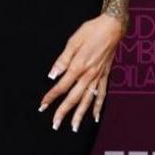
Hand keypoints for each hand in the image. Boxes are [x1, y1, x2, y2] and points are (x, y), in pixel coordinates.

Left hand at [41, 14, 124, 131]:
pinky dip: (98, 107)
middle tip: (55, 124)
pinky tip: (94, 117)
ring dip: (80, 115)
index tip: (42, 105)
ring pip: (88, 100)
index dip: (51, 97)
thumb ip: (62, 60)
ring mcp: (99, 77)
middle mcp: (89, 75)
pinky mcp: (105, 76)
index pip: (62, 86)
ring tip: (74, 127)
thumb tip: (52, 75)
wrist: (112, 27)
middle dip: (63, 112)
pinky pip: (102, 95)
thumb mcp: (72, 42)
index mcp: (78, 66)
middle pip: (74, 98)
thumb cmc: (90, 31)